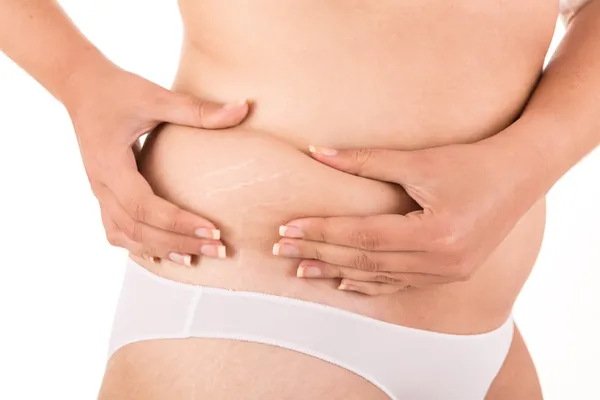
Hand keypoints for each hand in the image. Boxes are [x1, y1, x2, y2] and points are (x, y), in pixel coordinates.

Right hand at [66, 65, 248, 264]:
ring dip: (159, 249)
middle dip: (178, 242)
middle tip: (218, 249)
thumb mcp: (156, 96)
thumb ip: (198, 108)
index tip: (213, 229)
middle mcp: (102, 185)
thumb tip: (244, 108)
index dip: (178, 222)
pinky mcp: (104, 193)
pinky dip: (140, 245)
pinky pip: (118, 230)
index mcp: (111, 165)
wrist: (81, 87)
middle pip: (137, 229)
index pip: (144, 206)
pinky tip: (166, 253)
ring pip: (124, 236)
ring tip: (195, 259)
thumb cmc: (117, 90)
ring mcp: (100, 192)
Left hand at [274, 138, 543, 294]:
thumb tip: (317, 151)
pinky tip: (345, 285)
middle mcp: (442, 261)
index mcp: (436, 233)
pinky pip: (401, 285)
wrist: (521, 174)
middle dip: (320, 254)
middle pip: (367, 261)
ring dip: (339, 273)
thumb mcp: (420, 160)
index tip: (288, 227)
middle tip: (282, 249)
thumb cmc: (472, 161)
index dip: (323, 232)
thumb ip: (367, 160)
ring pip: (381, 277)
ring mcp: (448, 273)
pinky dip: (370, 284)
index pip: (364, 236)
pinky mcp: (450, 274)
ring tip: (302, 269)